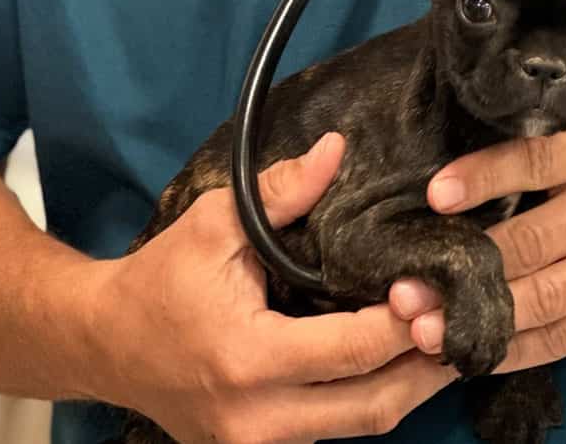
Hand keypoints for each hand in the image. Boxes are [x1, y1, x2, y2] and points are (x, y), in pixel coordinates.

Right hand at [88, 134, 454, 442]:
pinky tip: (398, 363)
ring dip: (406, 389)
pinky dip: (371, 399)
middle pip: (372, 407)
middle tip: (462, 319)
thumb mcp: (215, 222)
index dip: (403, 322)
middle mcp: (258, 420)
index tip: (432, 285)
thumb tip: (337, 150)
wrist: (103, 344)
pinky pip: (333, 432)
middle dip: (424, 366)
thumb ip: (281, 191)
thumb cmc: (160, 278)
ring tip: (445, 340)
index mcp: (249, 359)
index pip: (352, 350)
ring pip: (358, 428)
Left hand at [390, 86, 565, 368]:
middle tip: (404, 281)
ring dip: (477, 315)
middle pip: (529, 240)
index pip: (541, 156)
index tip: (436, 192)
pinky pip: (560, 338)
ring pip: (539, 298)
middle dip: (463, 264)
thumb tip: (489, 110)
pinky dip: (512, 348)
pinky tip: (471, 351)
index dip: (486, 176)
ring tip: (421, 327)